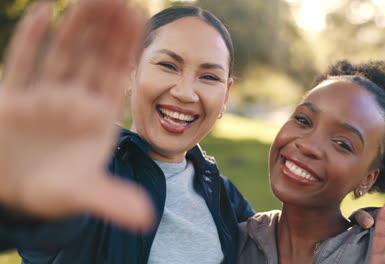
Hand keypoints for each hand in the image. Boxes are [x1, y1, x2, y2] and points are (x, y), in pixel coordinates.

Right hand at [0, 0, 152, 230]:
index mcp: (97, 117)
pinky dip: (32, 39)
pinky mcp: (12, 100)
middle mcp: (74, 101)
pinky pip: (23, 63)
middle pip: (93, 56)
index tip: (139, 15)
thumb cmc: (56, 191)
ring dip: (76, 25)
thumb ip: (113, 200)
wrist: (17, 197)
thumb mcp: (85, 194)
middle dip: (106, 27)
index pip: (116, 73)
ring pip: (62, 53)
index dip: (127, 45)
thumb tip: (145, 219)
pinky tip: (45, 11)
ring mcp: (44, 97)